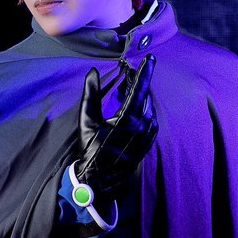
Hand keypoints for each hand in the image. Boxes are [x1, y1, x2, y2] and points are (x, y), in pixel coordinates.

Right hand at [73, 54, 157, 199]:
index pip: (140, 89)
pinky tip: (134, 105)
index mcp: (129, 119)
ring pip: (149, 107)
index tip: (150, 58)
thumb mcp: (87, 121)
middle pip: (145, 96)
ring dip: (140, 96)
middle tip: (129, 72)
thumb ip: (90, 94)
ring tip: (129, 87)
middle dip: (138, 82)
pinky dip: (144, 108)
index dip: (145, 71)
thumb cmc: (91, 150)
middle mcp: (143, 126)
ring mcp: (148, 135)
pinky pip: (151, 118)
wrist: (100, 180)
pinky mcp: (149, 142)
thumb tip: (92, 72)